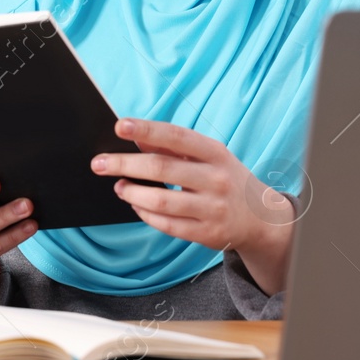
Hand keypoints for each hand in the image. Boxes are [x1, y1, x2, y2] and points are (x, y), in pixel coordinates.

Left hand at [90, 118, 294, 295]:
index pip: (177, 136)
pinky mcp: (207, 234)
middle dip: (124, 165)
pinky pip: (167, 225)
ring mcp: (213, 209)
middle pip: (162, 169)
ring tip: (118, 186)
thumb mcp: (209, 156)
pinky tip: (135, 204)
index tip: (119, 126)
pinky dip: (145, 214)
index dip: (147, 129)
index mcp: (216, 153)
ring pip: (161, 201)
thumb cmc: (227, 179)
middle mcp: (217, 179)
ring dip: (132, 193)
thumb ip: (174, 146)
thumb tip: (137, 134)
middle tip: (98, 163)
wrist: (261, 218)